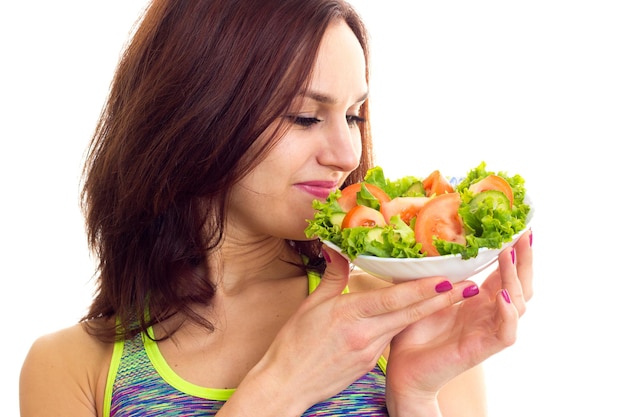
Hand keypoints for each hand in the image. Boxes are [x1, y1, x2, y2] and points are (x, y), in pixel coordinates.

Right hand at [239, 245, 482, 414]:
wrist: (286, 383)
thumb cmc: (294, 343)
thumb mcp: (311, 305)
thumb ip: (332, 276)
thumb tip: (337, 249)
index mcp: (349, 316)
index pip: (393, 300)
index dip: (422, 290)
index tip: (446, 279)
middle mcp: (365, 334)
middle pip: (409, 314)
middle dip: (442, 300)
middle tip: (468, 286)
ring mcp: (369, 352)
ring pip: (403, 326)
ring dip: (427, 311)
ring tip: (451, 296)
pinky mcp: (369, 363)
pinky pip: (390, 339)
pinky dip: (404, 324)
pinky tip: (415, 314)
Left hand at [385, 229, 533, 415]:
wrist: (403, 371)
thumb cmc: (412, 333)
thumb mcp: (425, 294)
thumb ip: (438, 275)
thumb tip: (440, 244)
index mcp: (477, 301)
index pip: (503, 273)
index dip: (513, 252)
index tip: (518, 227)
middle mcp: (488, 314)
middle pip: (520, 285)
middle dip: (525, 260)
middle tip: (524, 233)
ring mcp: (488, 331)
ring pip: (519, 304)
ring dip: (515, 278)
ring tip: (507, 254)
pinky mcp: (482, 349)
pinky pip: (506, 333)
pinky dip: (508, 314)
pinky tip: (502, 296)